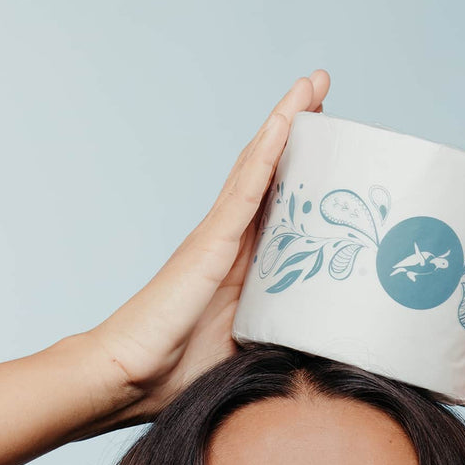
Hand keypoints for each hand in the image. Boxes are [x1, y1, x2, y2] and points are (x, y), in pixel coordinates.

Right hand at [85, 70, 330, 425]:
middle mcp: (230, 241)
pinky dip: (268, 151)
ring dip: (287, 122)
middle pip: (269, 172)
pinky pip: (246, 188)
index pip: (278, 205)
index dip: (303, 170)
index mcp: (242, 265)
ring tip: (314, 85)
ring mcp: (218, 237)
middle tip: (327, 92)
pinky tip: (287, 120)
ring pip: (258, 166)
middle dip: (299, 131)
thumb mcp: (253, 352)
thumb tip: (336, 349)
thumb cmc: (181, 375)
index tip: (335, 143)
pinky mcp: (210, 243)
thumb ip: (286, 339)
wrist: (129, 380)